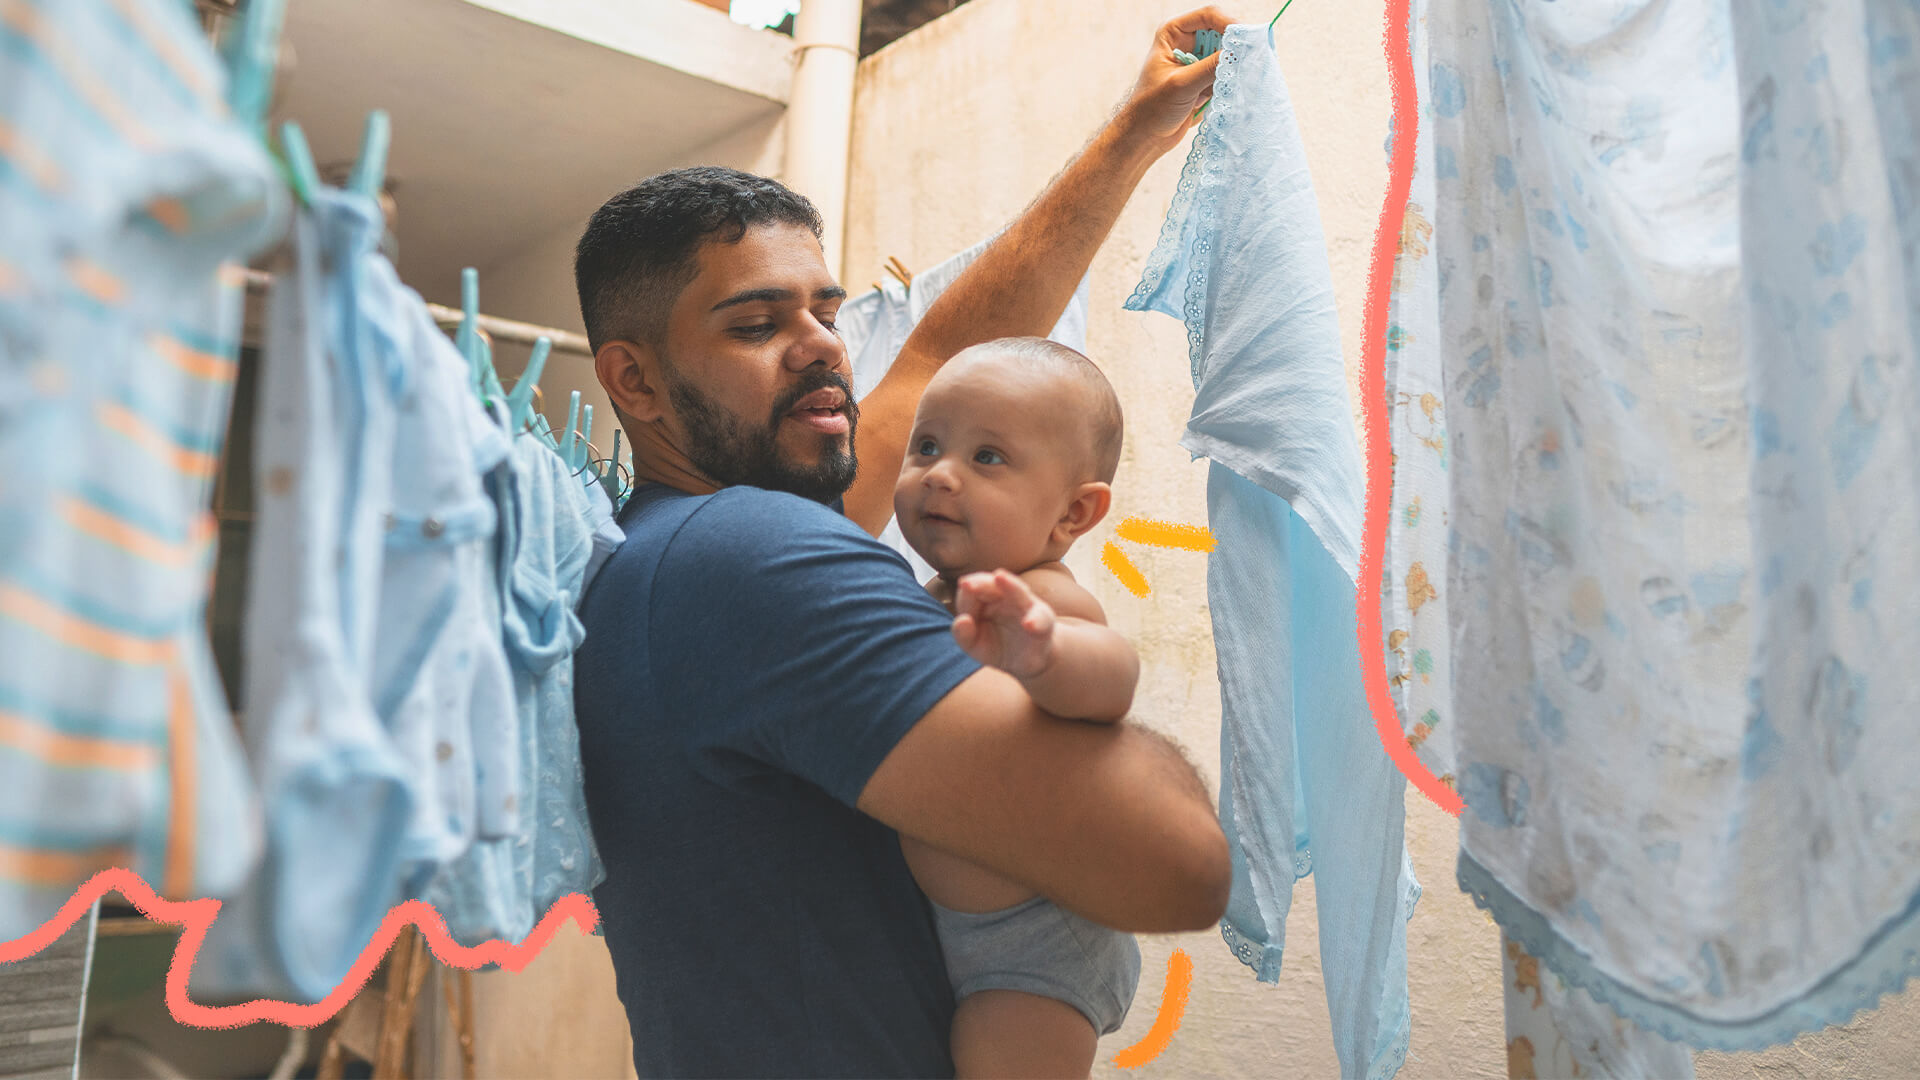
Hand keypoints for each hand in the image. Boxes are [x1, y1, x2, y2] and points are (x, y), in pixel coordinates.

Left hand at [951, 570, 1056, 679]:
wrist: (1026, 664)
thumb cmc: (996, 648)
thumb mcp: (975, 645)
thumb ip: (964, 635)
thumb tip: (961, 621)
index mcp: (987, 599)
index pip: (974, 590)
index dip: (967, 592)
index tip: (962, 588)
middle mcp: (1008, 597)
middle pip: (995, 584)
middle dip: (982, 583)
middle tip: (967, 584)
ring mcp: (1027, 608)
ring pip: (1020, 593)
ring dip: (1011, 586)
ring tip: (1000, 578)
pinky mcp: (1042, 625)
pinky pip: (1041, 620)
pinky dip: (1036, 621)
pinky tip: (1028, 624)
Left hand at [1117, 7, 1237, 155]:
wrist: (1145, 137)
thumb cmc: (1151, 108)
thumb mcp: (1181, 84)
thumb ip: (1210, 67)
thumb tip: (1238, 53)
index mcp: (1173, 33)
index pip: (1208, 16)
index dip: (1229, 24)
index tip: (1245, 40)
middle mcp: (1186, 42)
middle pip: (1222, 32)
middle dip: (1235, 46)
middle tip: (1251, 59)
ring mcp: (1197, 61)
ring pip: (1226, 53)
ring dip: (1235, 64)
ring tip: (1243, 76)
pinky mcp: (1205, 80)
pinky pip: (1226, 72)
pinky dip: (1232, 79)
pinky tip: (1235, 89)